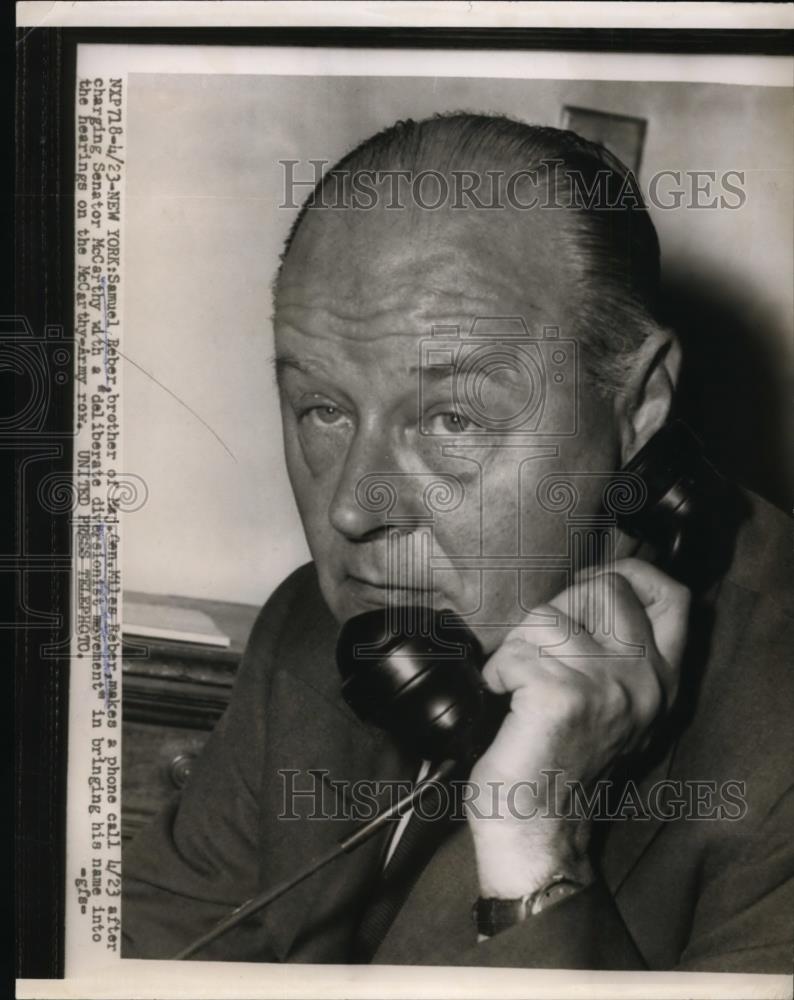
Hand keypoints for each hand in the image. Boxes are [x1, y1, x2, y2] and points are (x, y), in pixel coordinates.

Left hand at [466, 558, 689, 897]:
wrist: (537, 831)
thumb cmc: (559, 764)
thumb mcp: (613, 707)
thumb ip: (617, 654)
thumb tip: (587, 591)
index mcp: (662, 680)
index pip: (672, 597)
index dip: (627, 574)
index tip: (587, 585)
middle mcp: (645, 680)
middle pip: (603, 588)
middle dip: (556, 609)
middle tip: (535, 653)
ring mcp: (607, 686)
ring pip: (548, 616)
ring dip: (518, 646)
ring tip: (515, 685)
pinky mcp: (562, 697)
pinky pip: (514, 652)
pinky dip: (497, 672)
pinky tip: (502, 700)